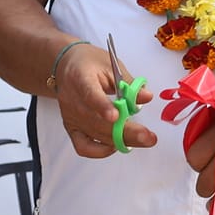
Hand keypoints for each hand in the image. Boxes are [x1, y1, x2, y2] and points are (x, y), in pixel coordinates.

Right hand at [53, 43, 154, 158]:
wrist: (66, 66)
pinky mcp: (71, 128)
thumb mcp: (111, 64)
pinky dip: (101, 151)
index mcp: (81, 78)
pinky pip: (83, 147)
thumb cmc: (89, 63)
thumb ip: (128, 82)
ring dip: (121, 141)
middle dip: (125, 132)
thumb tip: (146, 97)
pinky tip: (117, 145)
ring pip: (95, 136)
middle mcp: (72, 100)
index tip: (117, 116)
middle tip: (148, 137)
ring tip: (143, 139)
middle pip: (97, 122)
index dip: (102, 107)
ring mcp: (71, 117)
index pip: (90, 94)